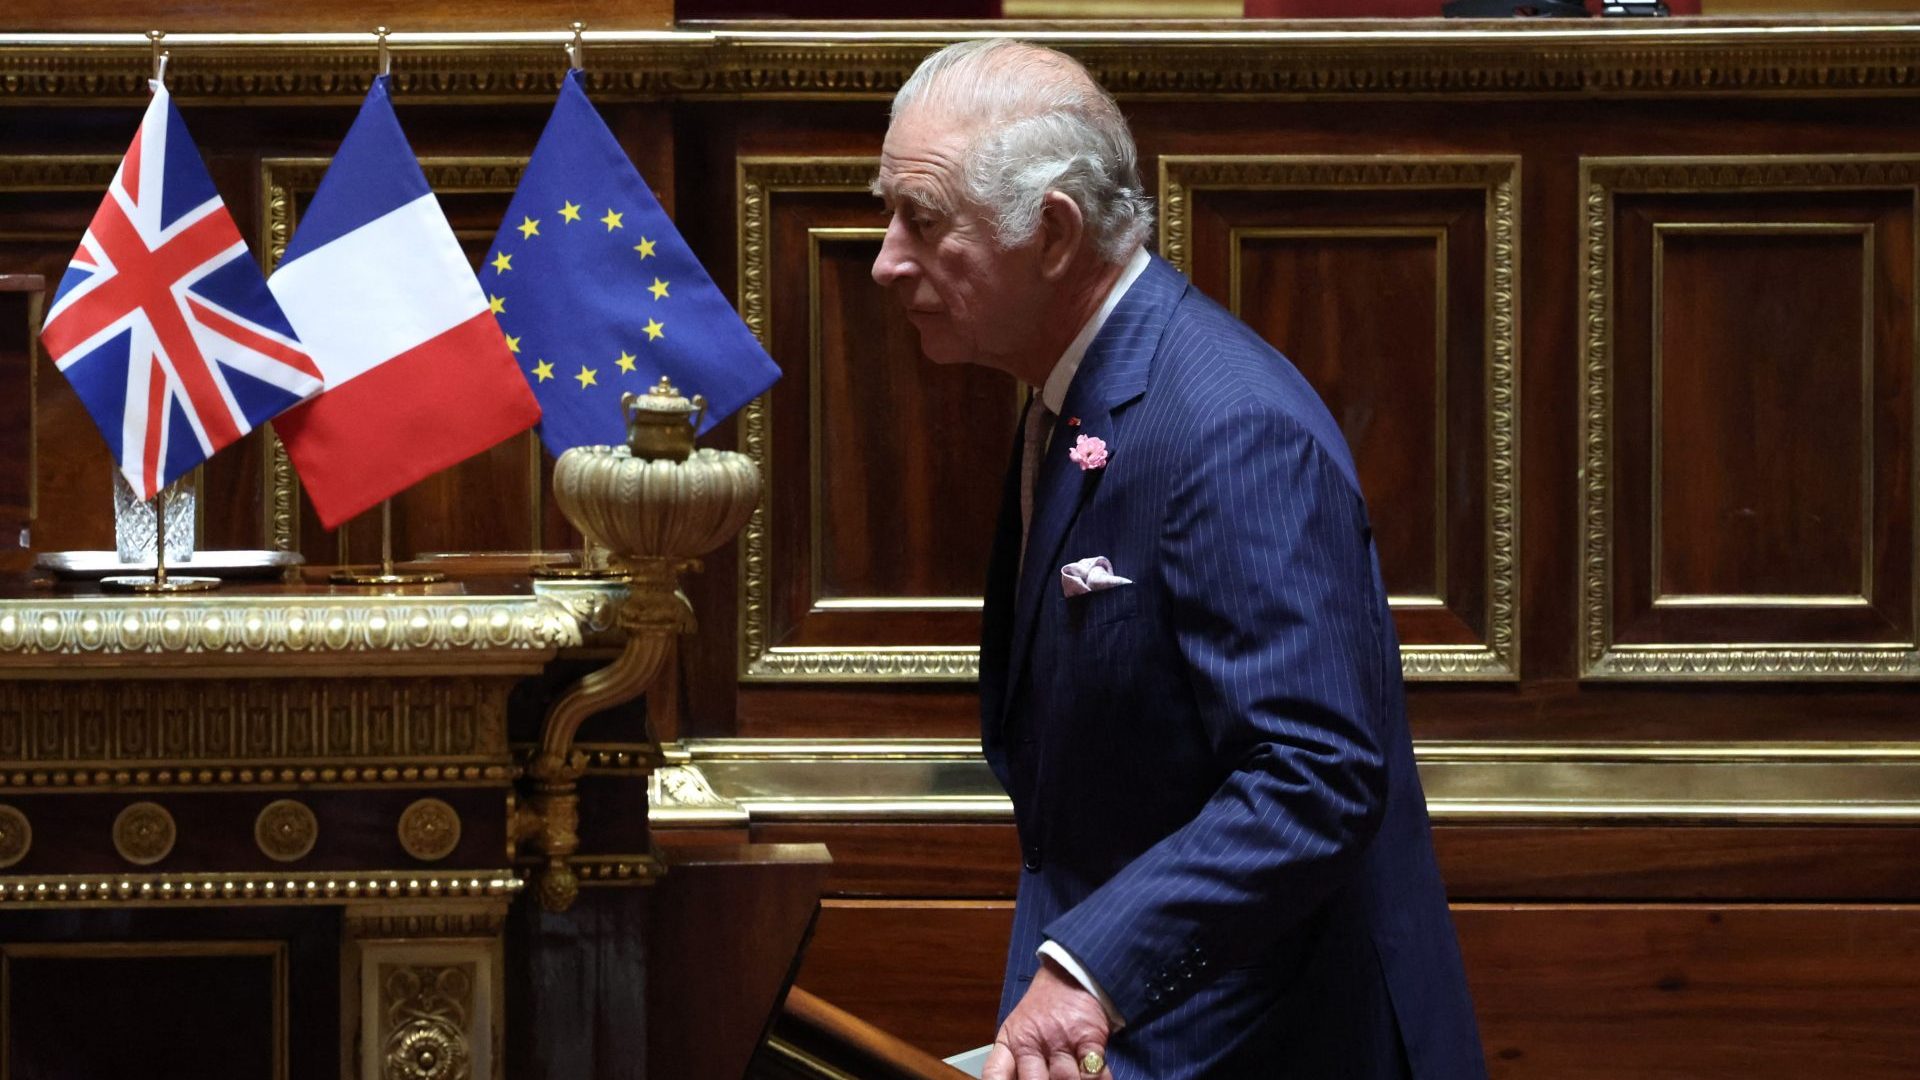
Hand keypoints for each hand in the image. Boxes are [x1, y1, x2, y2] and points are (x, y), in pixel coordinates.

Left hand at [983, 956, 1112, 1079]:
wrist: (1070, 975)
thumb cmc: (1043, 1011)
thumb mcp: (1018, 1030)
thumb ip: (1015, 1062)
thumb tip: (1016, 1078)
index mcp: (1011, 1042)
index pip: (994, 1074)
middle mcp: (1032, 1041)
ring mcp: (1061, 1039)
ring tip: (1071, 1079)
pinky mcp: (1089, 1038)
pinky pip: (1094, 1072)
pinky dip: (1095, 1079)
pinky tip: (1091, 1078)